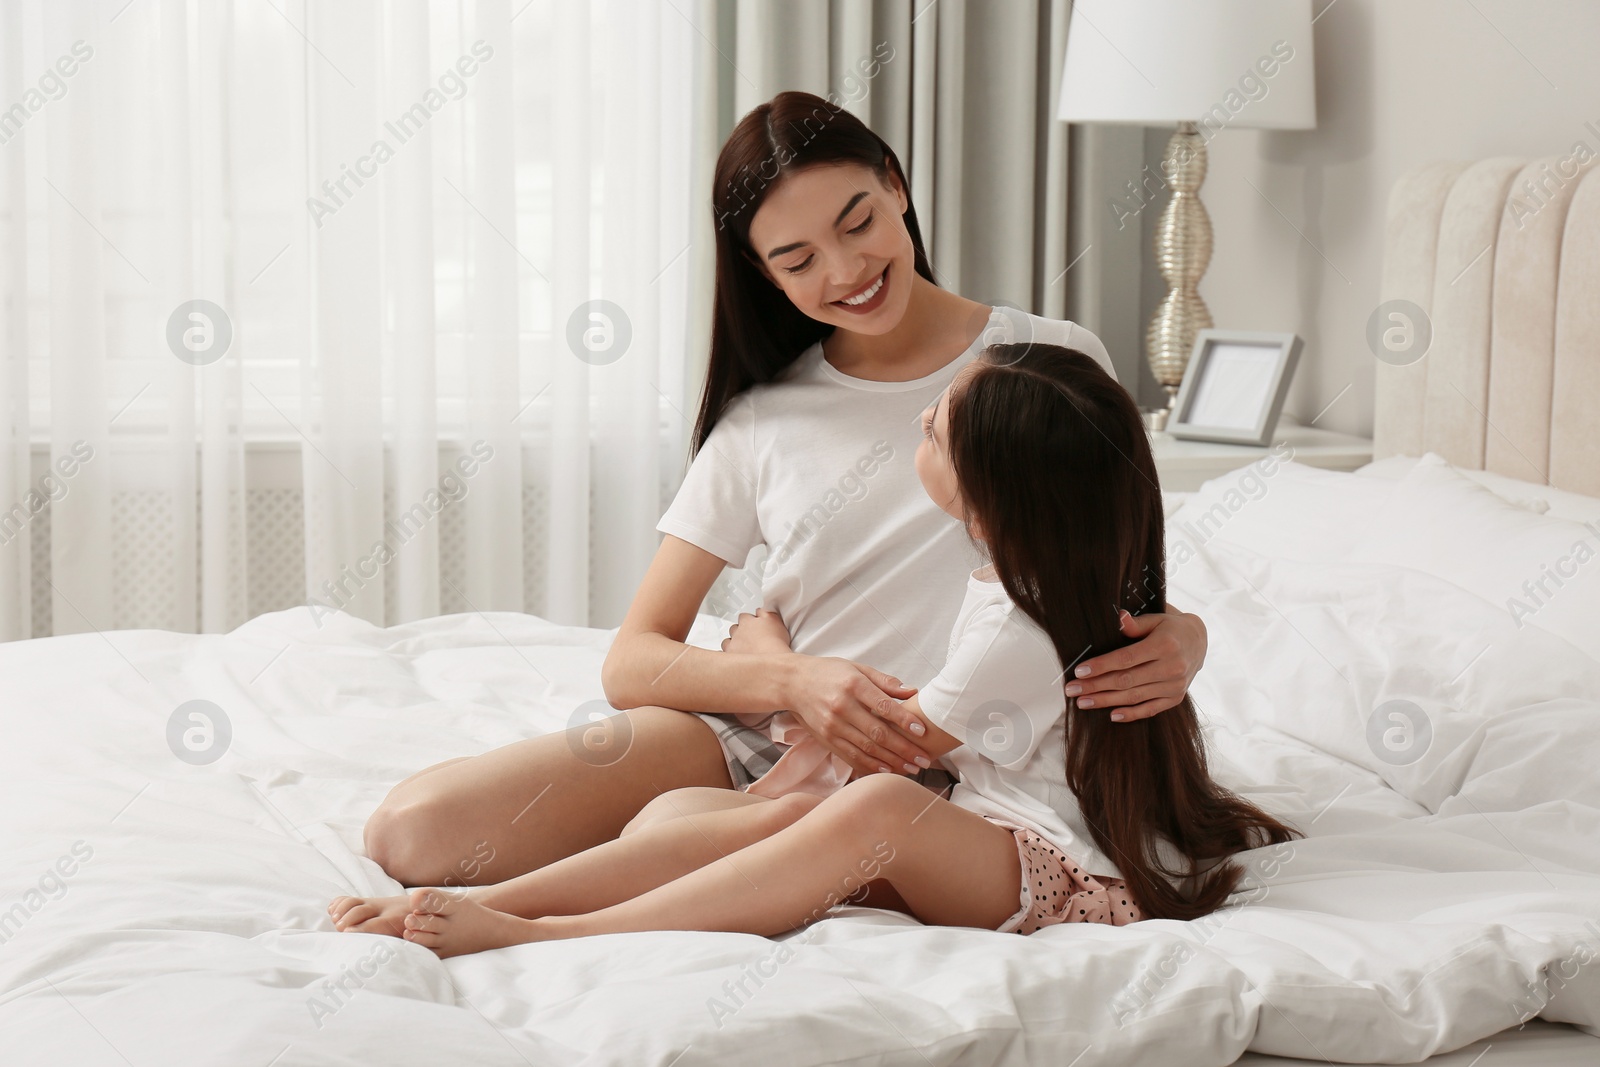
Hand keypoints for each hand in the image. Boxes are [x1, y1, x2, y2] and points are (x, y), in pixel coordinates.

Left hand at [720, 609, 792, 654]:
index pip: (744, 617)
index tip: (753, 626)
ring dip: (733, 644)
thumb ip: (765, 612)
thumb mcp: (774, 619)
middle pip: (734, 629)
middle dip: (740, 632)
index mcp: (747, 621)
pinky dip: (727, 657)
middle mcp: (736, 632)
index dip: (749, 621)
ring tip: (742, 650)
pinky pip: (723, 656)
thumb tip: (759, 610)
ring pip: (727, 642)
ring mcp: (732, 646)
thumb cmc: (775, 643)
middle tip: (749, 639)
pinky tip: (732, 660)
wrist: (771, 662)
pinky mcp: (730, 658)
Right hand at [780, 656, 934, 777]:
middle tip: (924, 759)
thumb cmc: (829, 673)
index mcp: (853, 685)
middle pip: (877, 733)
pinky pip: (851, 757)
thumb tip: (913, 692)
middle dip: (903, 748)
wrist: (793, 683)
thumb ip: (885, 681)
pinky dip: (870, 766)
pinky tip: (887, 771)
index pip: (883, 706)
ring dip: (892, 761)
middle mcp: (842, 707)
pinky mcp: (826, 739)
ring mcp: (832, 726)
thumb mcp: (857, 668)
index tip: (922, 730)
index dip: (904, 720)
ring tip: (912, 768)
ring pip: (866, 749)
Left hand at [1065, 607, 1206, 722]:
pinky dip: (1131, 714)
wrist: (1199, 642)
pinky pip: (1151, 709)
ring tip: (1083, 702)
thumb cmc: (1169, 628)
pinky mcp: (1176, 698)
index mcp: (1164, 645)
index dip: (1101, 666)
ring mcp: (1175, 685)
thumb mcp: (1155, 619)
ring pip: (1134, 697)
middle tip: (1071, 690)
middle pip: (1126, 681)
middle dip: (1096, 686)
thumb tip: (1117, 617)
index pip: (1126, 659)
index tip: (1079, 671)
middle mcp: (1171, 667)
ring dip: (1106, 701)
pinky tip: (1111, 715)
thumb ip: (1135, 623)